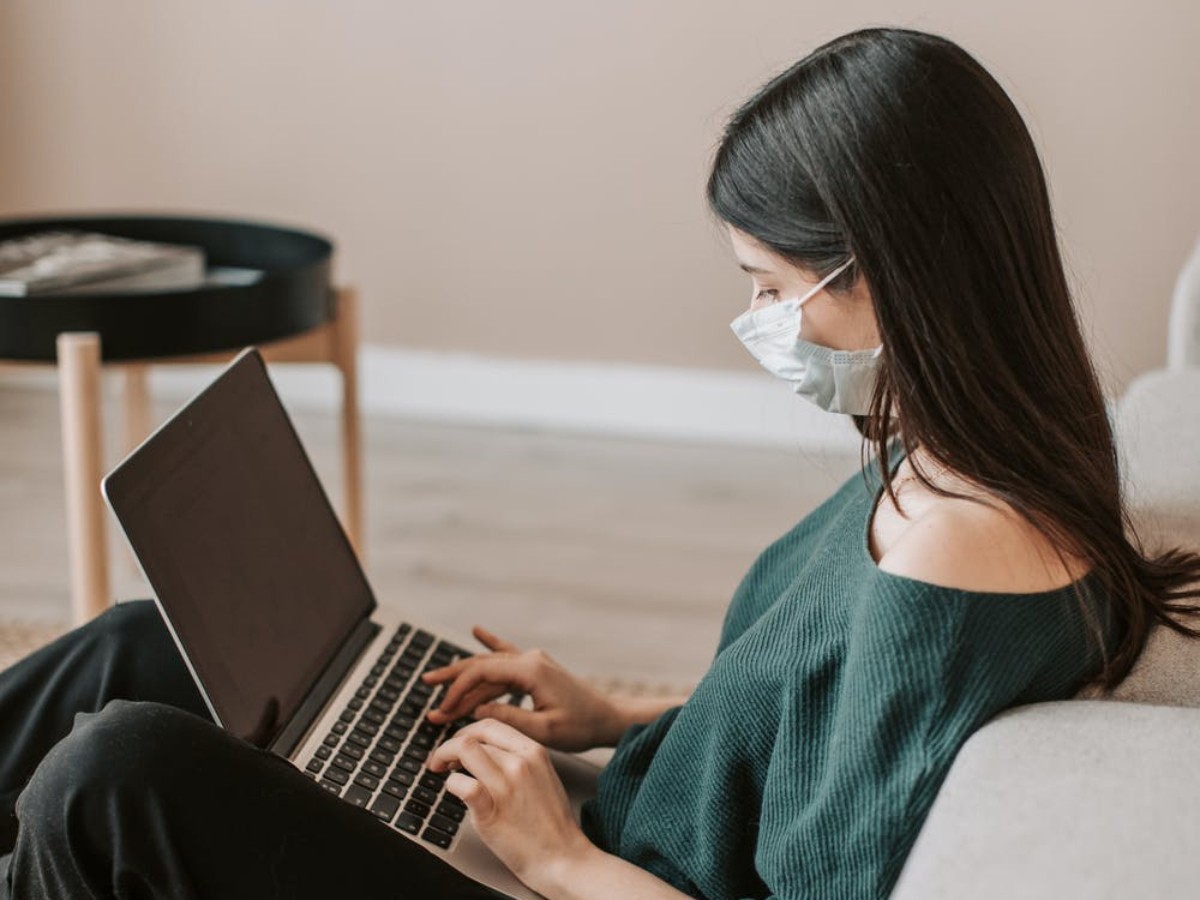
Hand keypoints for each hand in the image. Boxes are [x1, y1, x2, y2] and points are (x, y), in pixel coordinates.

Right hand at [422, 626, 624, 750]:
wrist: (608, 717)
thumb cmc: (580, 726)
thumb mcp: (544, 731)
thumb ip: (508, 719)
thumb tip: (476, 709)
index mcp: (530, 670)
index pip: (482, 673)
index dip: (457, 690)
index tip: (441, 710)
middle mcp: (530, 659)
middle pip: (482, 663)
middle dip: (453, 679)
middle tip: (425, 686)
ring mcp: (534, 660)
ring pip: (491, 664)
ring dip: (466, 677)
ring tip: (439, 685)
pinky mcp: (537, 667)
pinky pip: (507, 654)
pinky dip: (490, 643)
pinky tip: (477, 630)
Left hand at [428, 718, 592, 887]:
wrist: (562, 857)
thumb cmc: (552, 823)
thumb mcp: (543, 776)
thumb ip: (519, 759)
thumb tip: (488, 751)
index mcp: (534, 752)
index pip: (491, 725)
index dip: (468, 731)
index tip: (459, 743)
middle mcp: (520, 763)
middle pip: (474, 736)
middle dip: (451, 744)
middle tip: (443, 758)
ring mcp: (506, 785)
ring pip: (465, 751)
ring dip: (445, 758)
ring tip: (443, 771)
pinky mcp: (492, 810)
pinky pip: (462, 784)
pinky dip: (451, 784)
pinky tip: (455, 791)